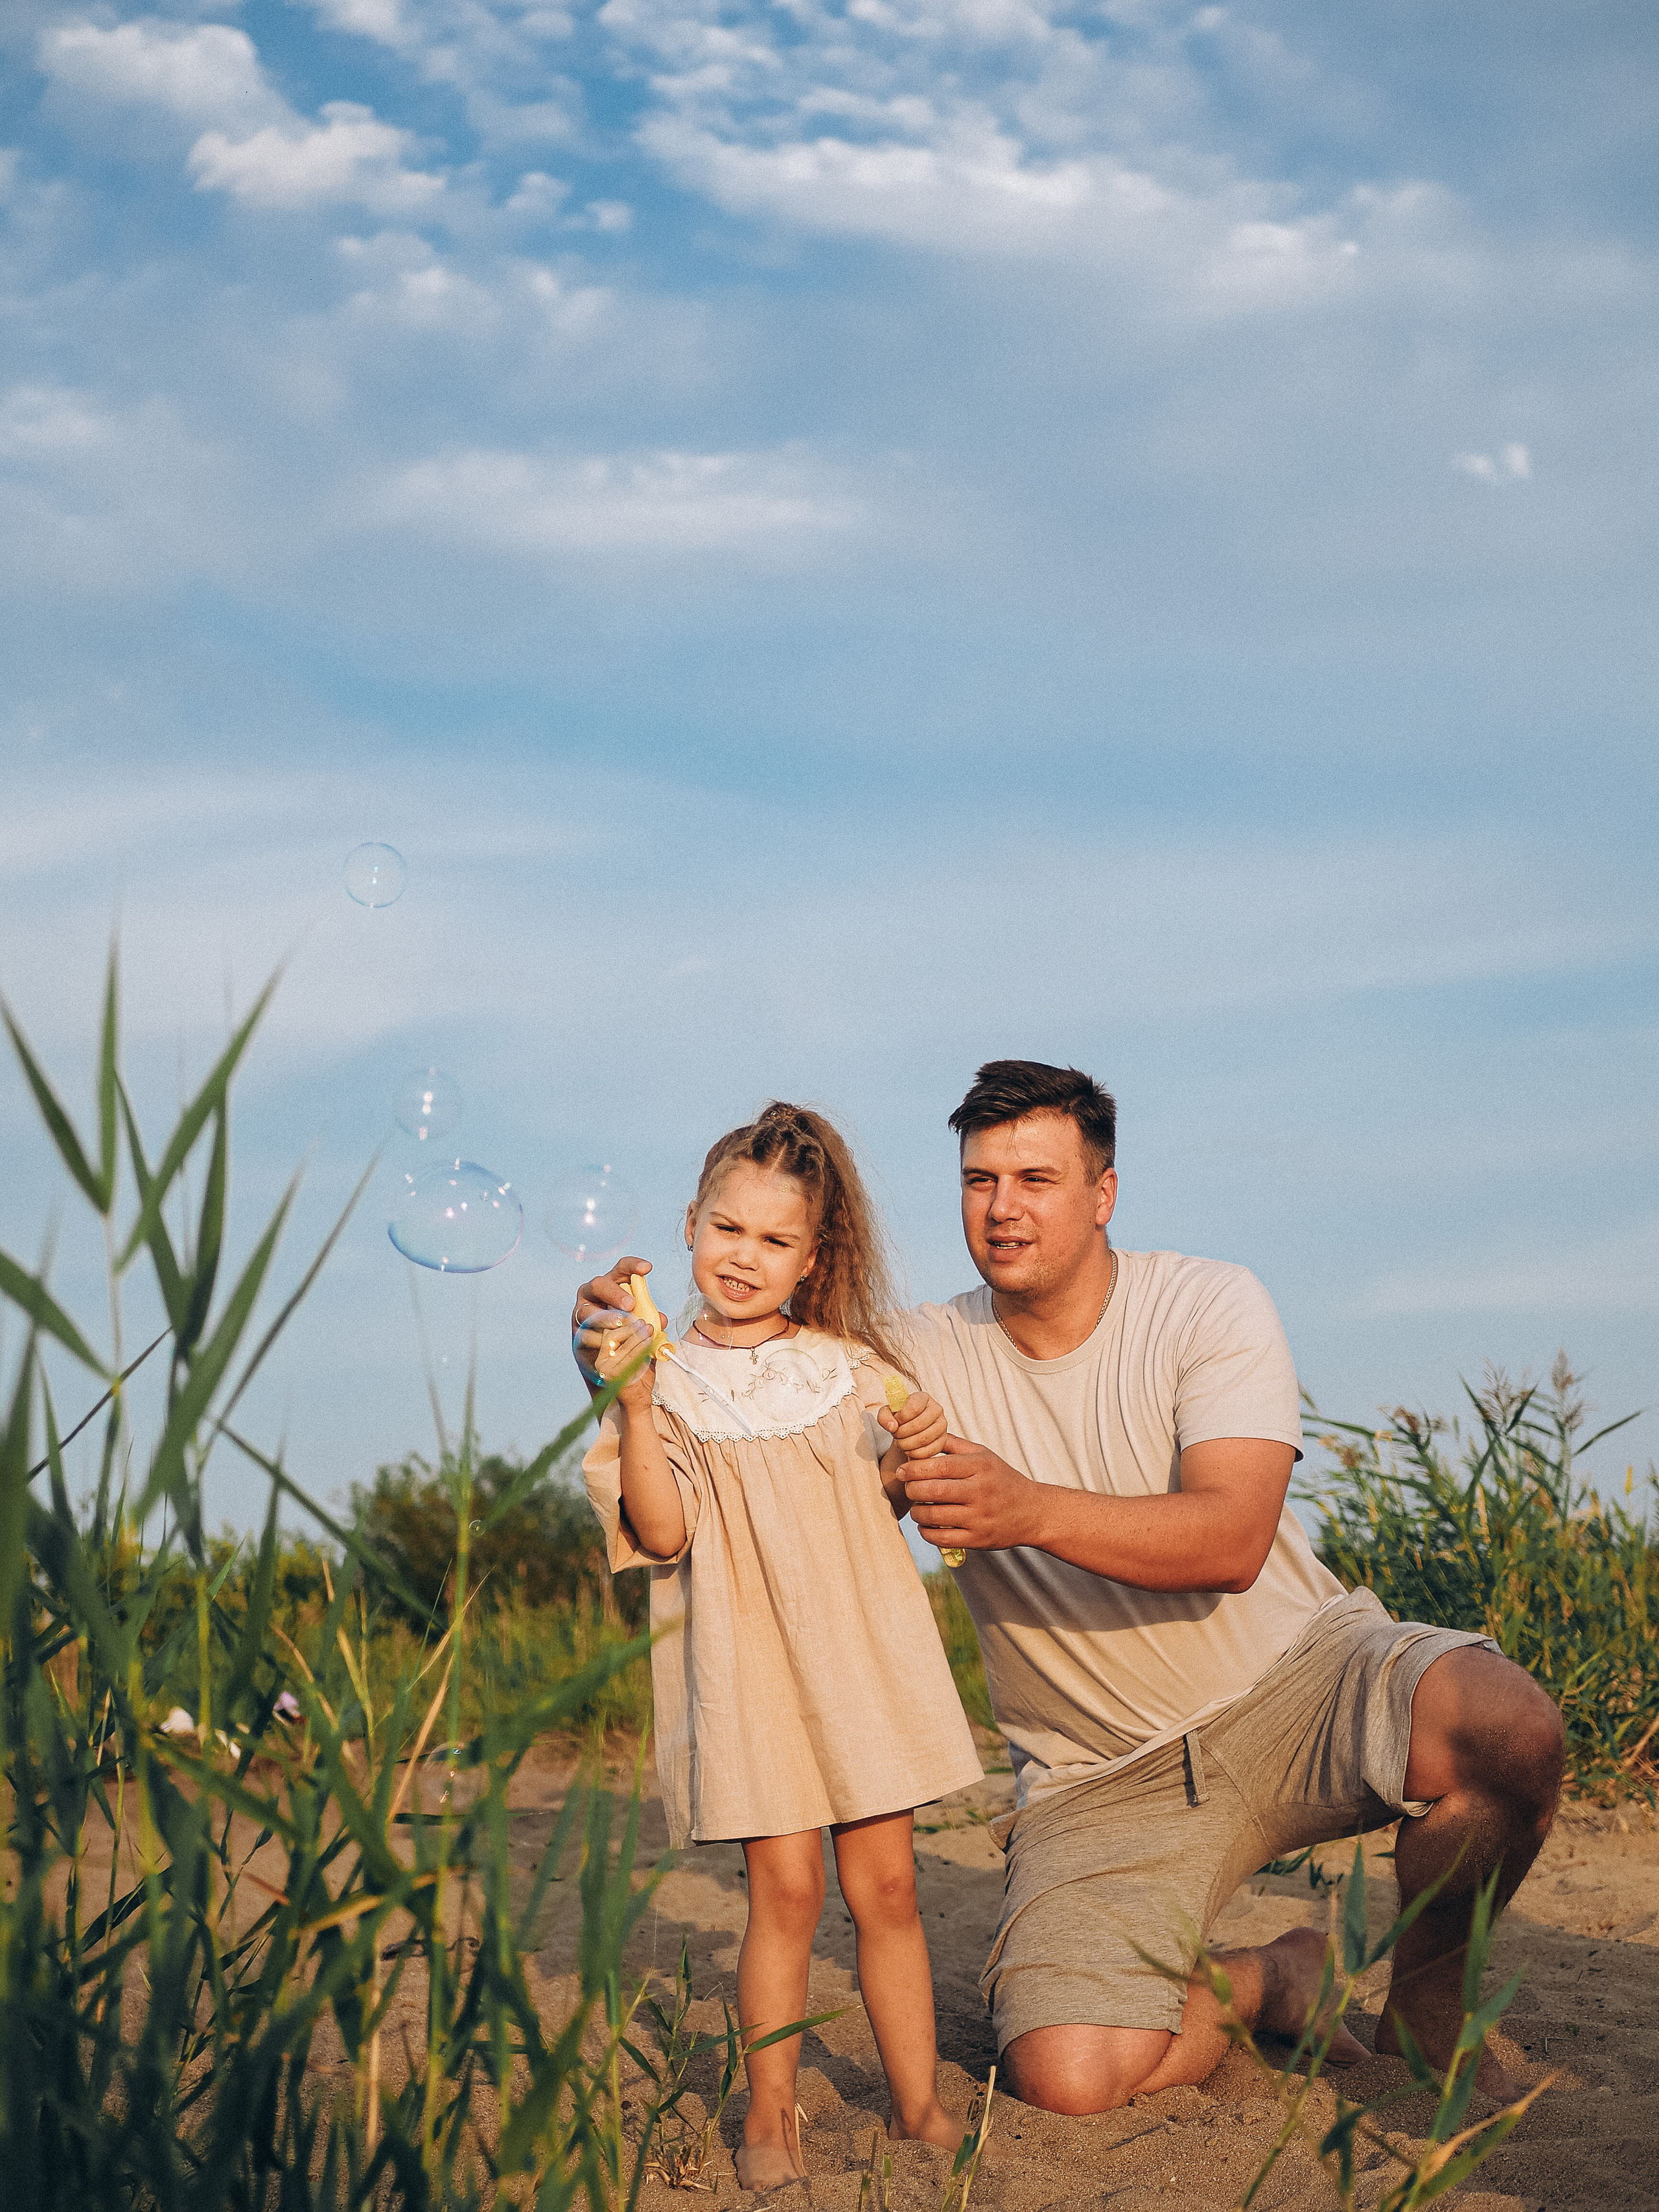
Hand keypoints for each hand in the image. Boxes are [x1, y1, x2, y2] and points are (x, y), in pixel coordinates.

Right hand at [572, 1257, 654, 1389]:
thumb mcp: (644, 1326)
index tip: (647, 1268)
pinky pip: (584, 1334)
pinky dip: (598, 1339)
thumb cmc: (631, 1339)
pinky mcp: (578, 1336)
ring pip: (587, 1310)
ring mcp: (582, 1315)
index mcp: (613, 1287)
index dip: (633, 1265)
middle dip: (614, 1293)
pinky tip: (610, 1344)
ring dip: (605, 1317)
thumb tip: (659, 1320)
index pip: (621, 1269)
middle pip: (599, 1284)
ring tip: (621, 1325)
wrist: (614, 1369)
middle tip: (630, 1305)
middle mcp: (594, 1296)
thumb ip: (651, 1319)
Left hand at [876, 1389, 946, 1460]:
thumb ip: (884, 1416)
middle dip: (901, 1433)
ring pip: (923, 1439)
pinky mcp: (942, 1441)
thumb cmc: (900, 1417)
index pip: (914, 1408)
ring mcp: (942, 1426)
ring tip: (900, 1442)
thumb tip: (892, 1426)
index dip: (901, 1418)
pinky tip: (908, 1449)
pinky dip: (914, 1453)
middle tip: (895, 1435)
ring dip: (906, 1444)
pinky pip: (928, 1451)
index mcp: (923, 1398)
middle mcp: (936, 1409)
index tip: (895, 1422)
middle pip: (918, 1425)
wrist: (909, 1427)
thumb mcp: (888, 1412)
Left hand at [903, 1435, 1044, 1554]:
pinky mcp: (978, 1540)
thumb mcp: (984, 1455)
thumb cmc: (1003, 1480)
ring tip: (916, 1507)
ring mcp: (979, 1518)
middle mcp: (981, 1492)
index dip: (915, 1468)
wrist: (1033, 1512)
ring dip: (917, 1512)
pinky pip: (942, 1538)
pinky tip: (926, 1525)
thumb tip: (924, 1435)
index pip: (941, 1466)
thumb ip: (954, 1444)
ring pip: (935, 1516)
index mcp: (981, 1468)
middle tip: (907, 1488)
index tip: (902, 1470)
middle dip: (912, 1489)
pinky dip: (926, 1532)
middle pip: (934, 1491)